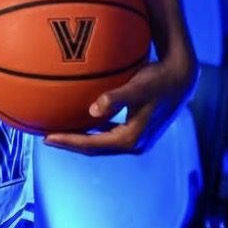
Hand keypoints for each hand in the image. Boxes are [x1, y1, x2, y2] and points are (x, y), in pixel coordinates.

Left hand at [43, 48, 197, 155]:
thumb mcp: (137, 87)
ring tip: (59, 131)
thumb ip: (116, 98)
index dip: (68, 142)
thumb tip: (93, 109)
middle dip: (70, 143)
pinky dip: (92, 130)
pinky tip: (81, 120)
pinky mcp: (137, 129)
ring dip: (80, 138)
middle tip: (46, 137)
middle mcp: (133, 143)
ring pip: (100, 143)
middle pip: (94, 148)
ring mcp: (136, 138)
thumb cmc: (159, 79)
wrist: (182, 78)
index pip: (92, 145)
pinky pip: (107, 133)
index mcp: (130, 139)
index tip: (47, 138)